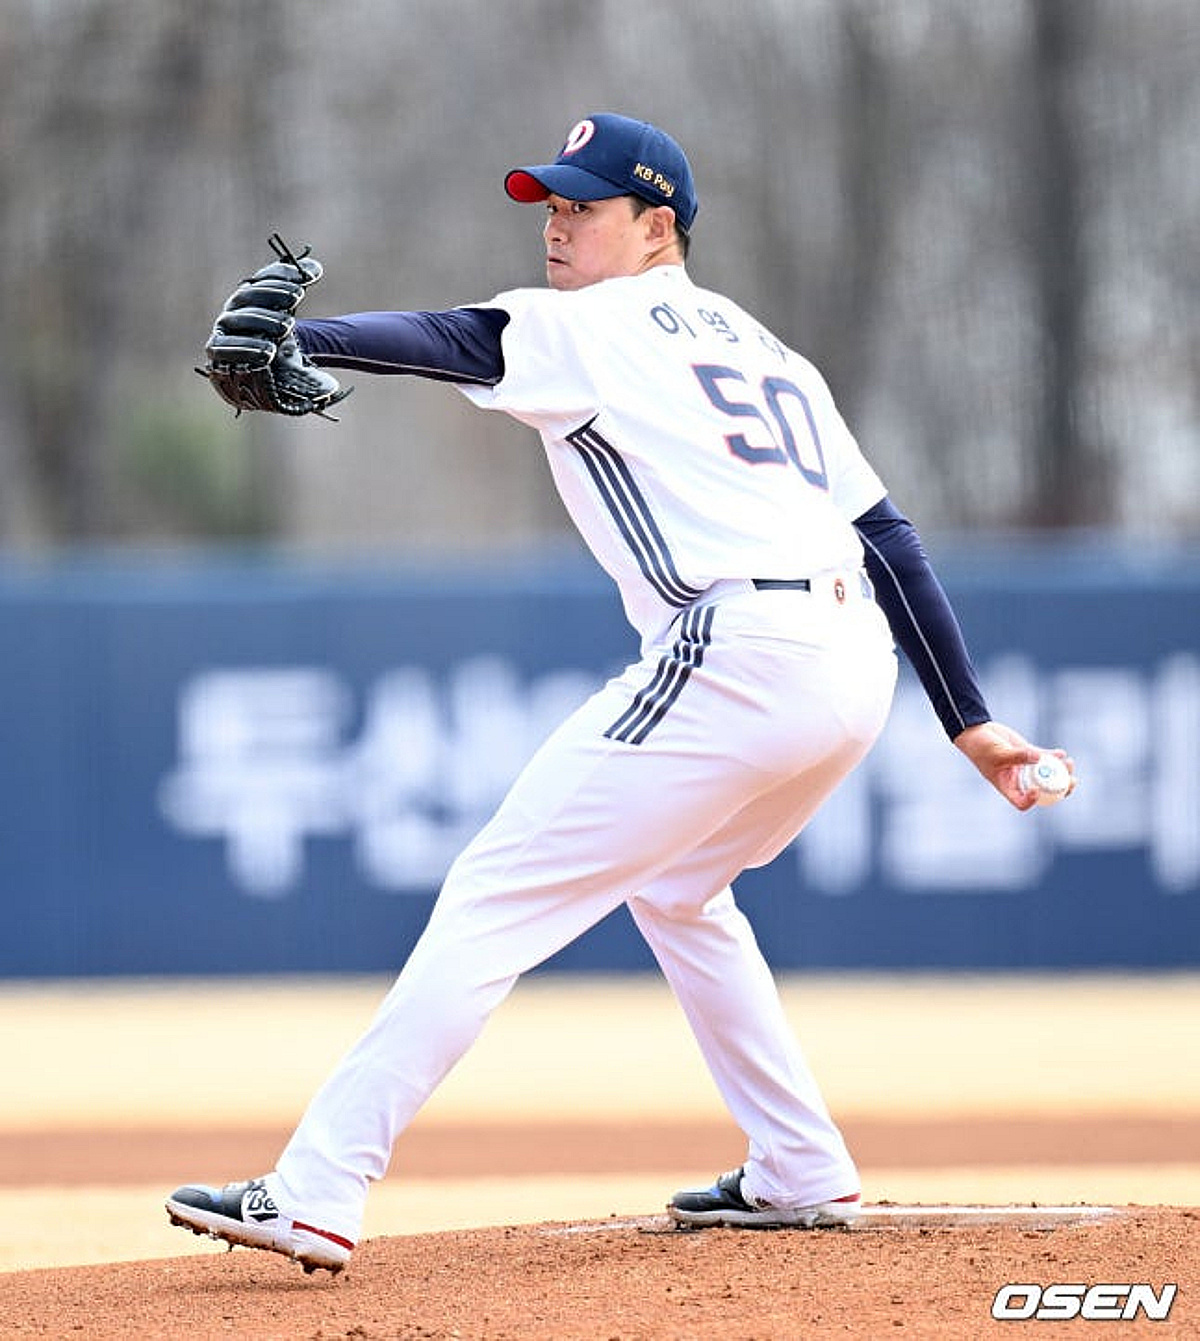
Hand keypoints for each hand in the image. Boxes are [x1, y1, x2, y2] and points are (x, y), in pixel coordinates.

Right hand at [952, 721, 1076, 811]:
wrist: (977, 732)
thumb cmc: (981, 747)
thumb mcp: (997, 753)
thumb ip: (1018, 756)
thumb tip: (1040, 758)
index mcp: (1006, 786)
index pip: (1020, 801)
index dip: (1031, 800)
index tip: (1037, 791)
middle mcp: (1017, 780)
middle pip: (1042, 791)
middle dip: (1060, 788)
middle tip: (1072, 782)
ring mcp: (1024, 767)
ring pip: (1047, 774)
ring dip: (1061, 771)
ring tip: (1070, 763)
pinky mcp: (1028, 754)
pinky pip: (1045, 757)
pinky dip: (1054, 756)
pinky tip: (1062, 753)